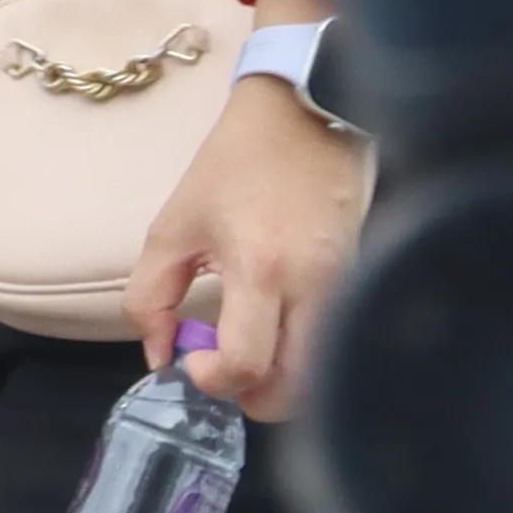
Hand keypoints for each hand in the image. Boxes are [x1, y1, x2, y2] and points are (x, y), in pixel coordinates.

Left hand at [128, 79, 369, 422]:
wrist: (305, 116)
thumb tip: (159, 355)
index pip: (247, 366)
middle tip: (223, 365)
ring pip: (320, 374)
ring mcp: (347, 287)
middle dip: (252, 396)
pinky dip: (301, 351)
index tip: (192, 357)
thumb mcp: (174, 225)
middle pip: (295, 392)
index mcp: (262, 268)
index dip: (213, 380)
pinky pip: (333, 342)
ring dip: (279, 377)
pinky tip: (275, 320)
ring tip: (248, 341)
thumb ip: (151, 296)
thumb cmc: (235, 165)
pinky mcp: (362, 281)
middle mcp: (315, 287)